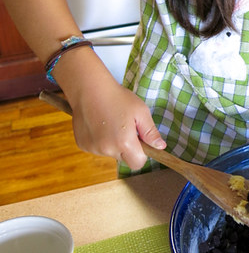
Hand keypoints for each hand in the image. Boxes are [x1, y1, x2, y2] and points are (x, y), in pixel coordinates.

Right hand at [56, 54, 165, 168]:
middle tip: (125, 127)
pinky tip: (99, 124)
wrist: (89, 88)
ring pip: (110, 153)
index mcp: (124, 143)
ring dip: (113, 144)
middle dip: (127, 148)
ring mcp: (93, 148)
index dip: (141, 154)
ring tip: (110, 123)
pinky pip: (97, 148)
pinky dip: (100, 141)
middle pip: (124, 159)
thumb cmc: (118, 98)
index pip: (137, 163)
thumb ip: (151, 132)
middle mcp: (107, 149)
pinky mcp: (82, 145)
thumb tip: (160, 147)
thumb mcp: (141, 112)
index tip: (140, 141)